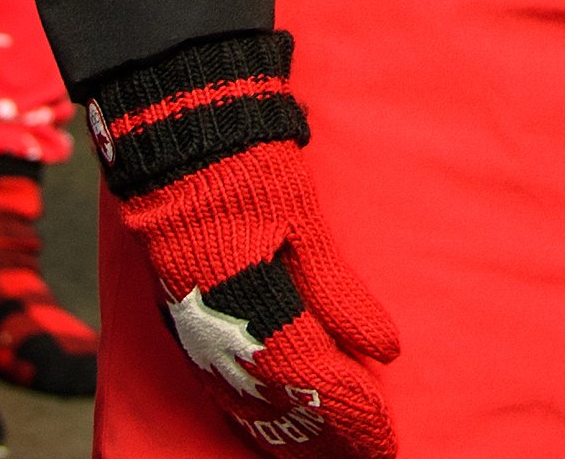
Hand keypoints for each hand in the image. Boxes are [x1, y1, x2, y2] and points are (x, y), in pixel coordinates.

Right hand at [86, 32, 399, 457]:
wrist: (180, 138)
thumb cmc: (249, 169)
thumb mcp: (306, 222)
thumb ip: (340, 292)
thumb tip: (384, 351)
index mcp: (248, 301)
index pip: (306, 377)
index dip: (346, 411)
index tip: (382, 438)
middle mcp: (213, 328)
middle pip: (274, 403)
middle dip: (322, 435)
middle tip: (365, 453)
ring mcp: (193, 328)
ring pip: (243, 402)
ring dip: (286, 431)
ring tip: (325, 450)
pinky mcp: (184, 320)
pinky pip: (219, 385)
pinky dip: (252, 412)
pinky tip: (271, 424)